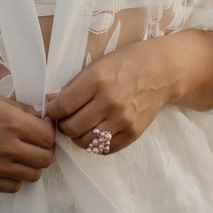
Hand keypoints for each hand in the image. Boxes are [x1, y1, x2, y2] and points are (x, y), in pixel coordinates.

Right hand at [0, 92, 54, 193]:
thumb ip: (22, 109)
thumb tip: (42, 116)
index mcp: (12, 123)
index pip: (48, 135)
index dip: (49, 130)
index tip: (43, 126)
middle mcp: (8, 147)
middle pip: (46, 158)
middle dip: (45, 149)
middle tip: (36, 142)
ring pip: (34, 175)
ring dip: (32, 164)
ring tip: (23, 155)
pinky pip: (15, 187)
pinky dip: (16, 178)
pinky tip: (9, 166)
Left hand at [45, 31, 212, 154]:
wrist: (162, 71)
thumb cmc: (126, 63)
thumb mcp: (96, 65)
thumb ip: (73, 85)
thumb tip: (50, 101)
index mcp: (97, 80)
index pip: (62, 106)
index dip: (52, 110)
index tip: (54, 108)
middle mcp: (110, 101)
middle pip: (71, 127)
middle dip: (63, 125)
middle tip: (66, 119)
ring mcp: (123, 120)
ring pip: (85, 141)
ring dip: (77, 137)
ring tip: (80, 126)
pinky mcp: (133, 133)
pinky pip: (104, 149)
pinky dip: (95, 144)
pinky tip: (95, 132)